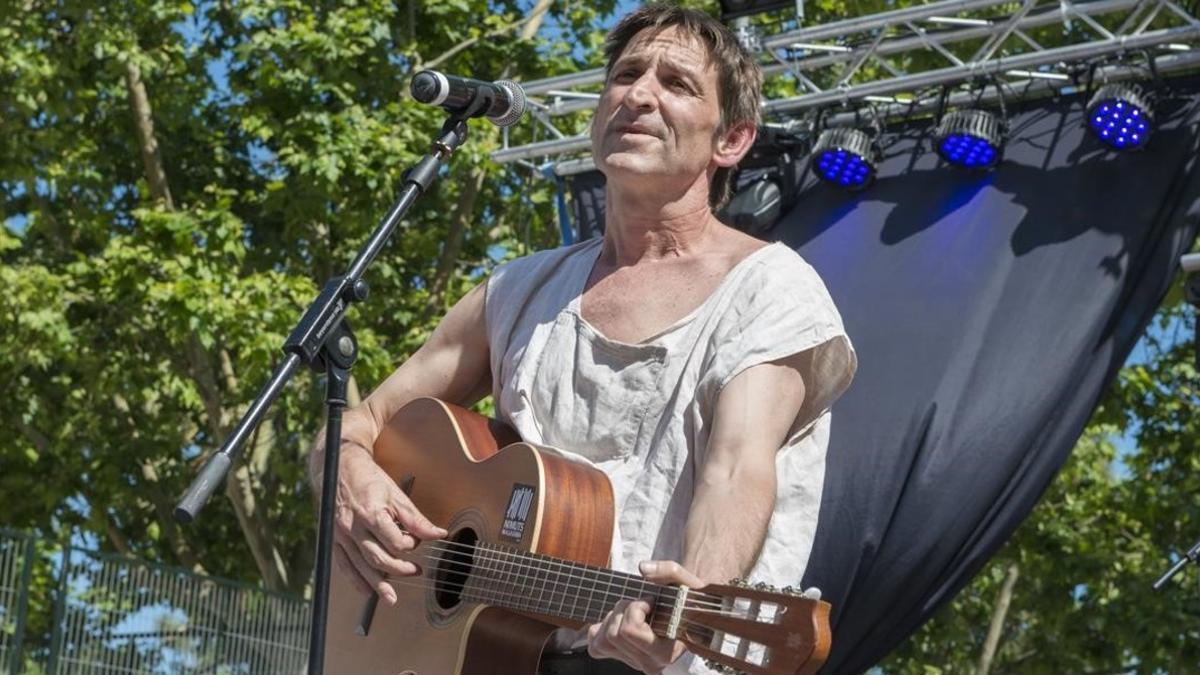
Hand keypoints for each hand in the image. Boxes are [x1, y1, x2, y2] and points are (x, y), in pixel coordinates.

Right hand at [332, 447, 446, 604]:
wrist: (339, 469)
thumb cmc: (370, 480)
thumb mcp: (397, 495)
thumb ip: (416, 519)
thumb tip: (439, 534)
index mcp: (371, 514)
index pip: (394, 541)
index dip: (410, 545)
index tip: (416, 541)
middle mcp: (353, 527)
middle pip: (378, 558)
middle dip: (399, 569)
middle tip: (416, 571)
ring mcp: (341, 535)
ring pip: (360, 566)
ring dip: (377, 584)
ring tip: (392, 597)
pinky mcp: (334, 540)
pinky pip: (344, 565)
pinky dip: (356, 580)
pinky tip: (367, 591)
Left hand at [586, 560, 705, 674]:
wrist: (689, 616)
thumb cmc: (687, 601)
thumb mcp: (685, 582)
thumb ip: (669, 571)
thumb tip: (643, 568)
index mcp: (665, 652)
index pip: (630, 631)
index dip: (636, 608)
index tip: (650, 601)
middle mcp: (648, 663)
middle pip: (613, 633)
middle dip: (624, 609)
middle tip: (641, 603)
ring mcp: (633, 662)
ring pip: (601, 641)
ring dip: (612, 619)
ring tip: (631, 611)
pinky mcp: (620, 658)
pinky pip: (595, 645)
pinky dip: (601, 629)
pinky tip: (619, 620)